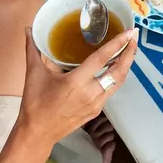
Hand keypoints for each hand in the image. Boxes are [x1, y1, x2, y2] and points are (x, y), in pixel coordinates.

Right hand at [17, 27, 138, 144]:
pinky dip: (115, 78)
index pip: (102, 59)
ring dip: (125, 66)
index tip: (130, 33)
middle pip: (118, 72)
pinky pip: (110, 91)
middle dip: (129, 54)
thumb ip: (32, 49)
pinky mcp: (96, 111)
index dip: (118, 44)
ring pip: (117, 82)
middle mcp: (90, 93)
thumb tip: (28, 29)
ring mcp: (96, 104)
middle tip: (134, 38)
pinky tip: (114, 69)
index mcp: (76, 82)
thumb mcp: (33, 74)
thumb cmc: (35, 103)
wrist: (38, 133)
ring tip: (128, 51)